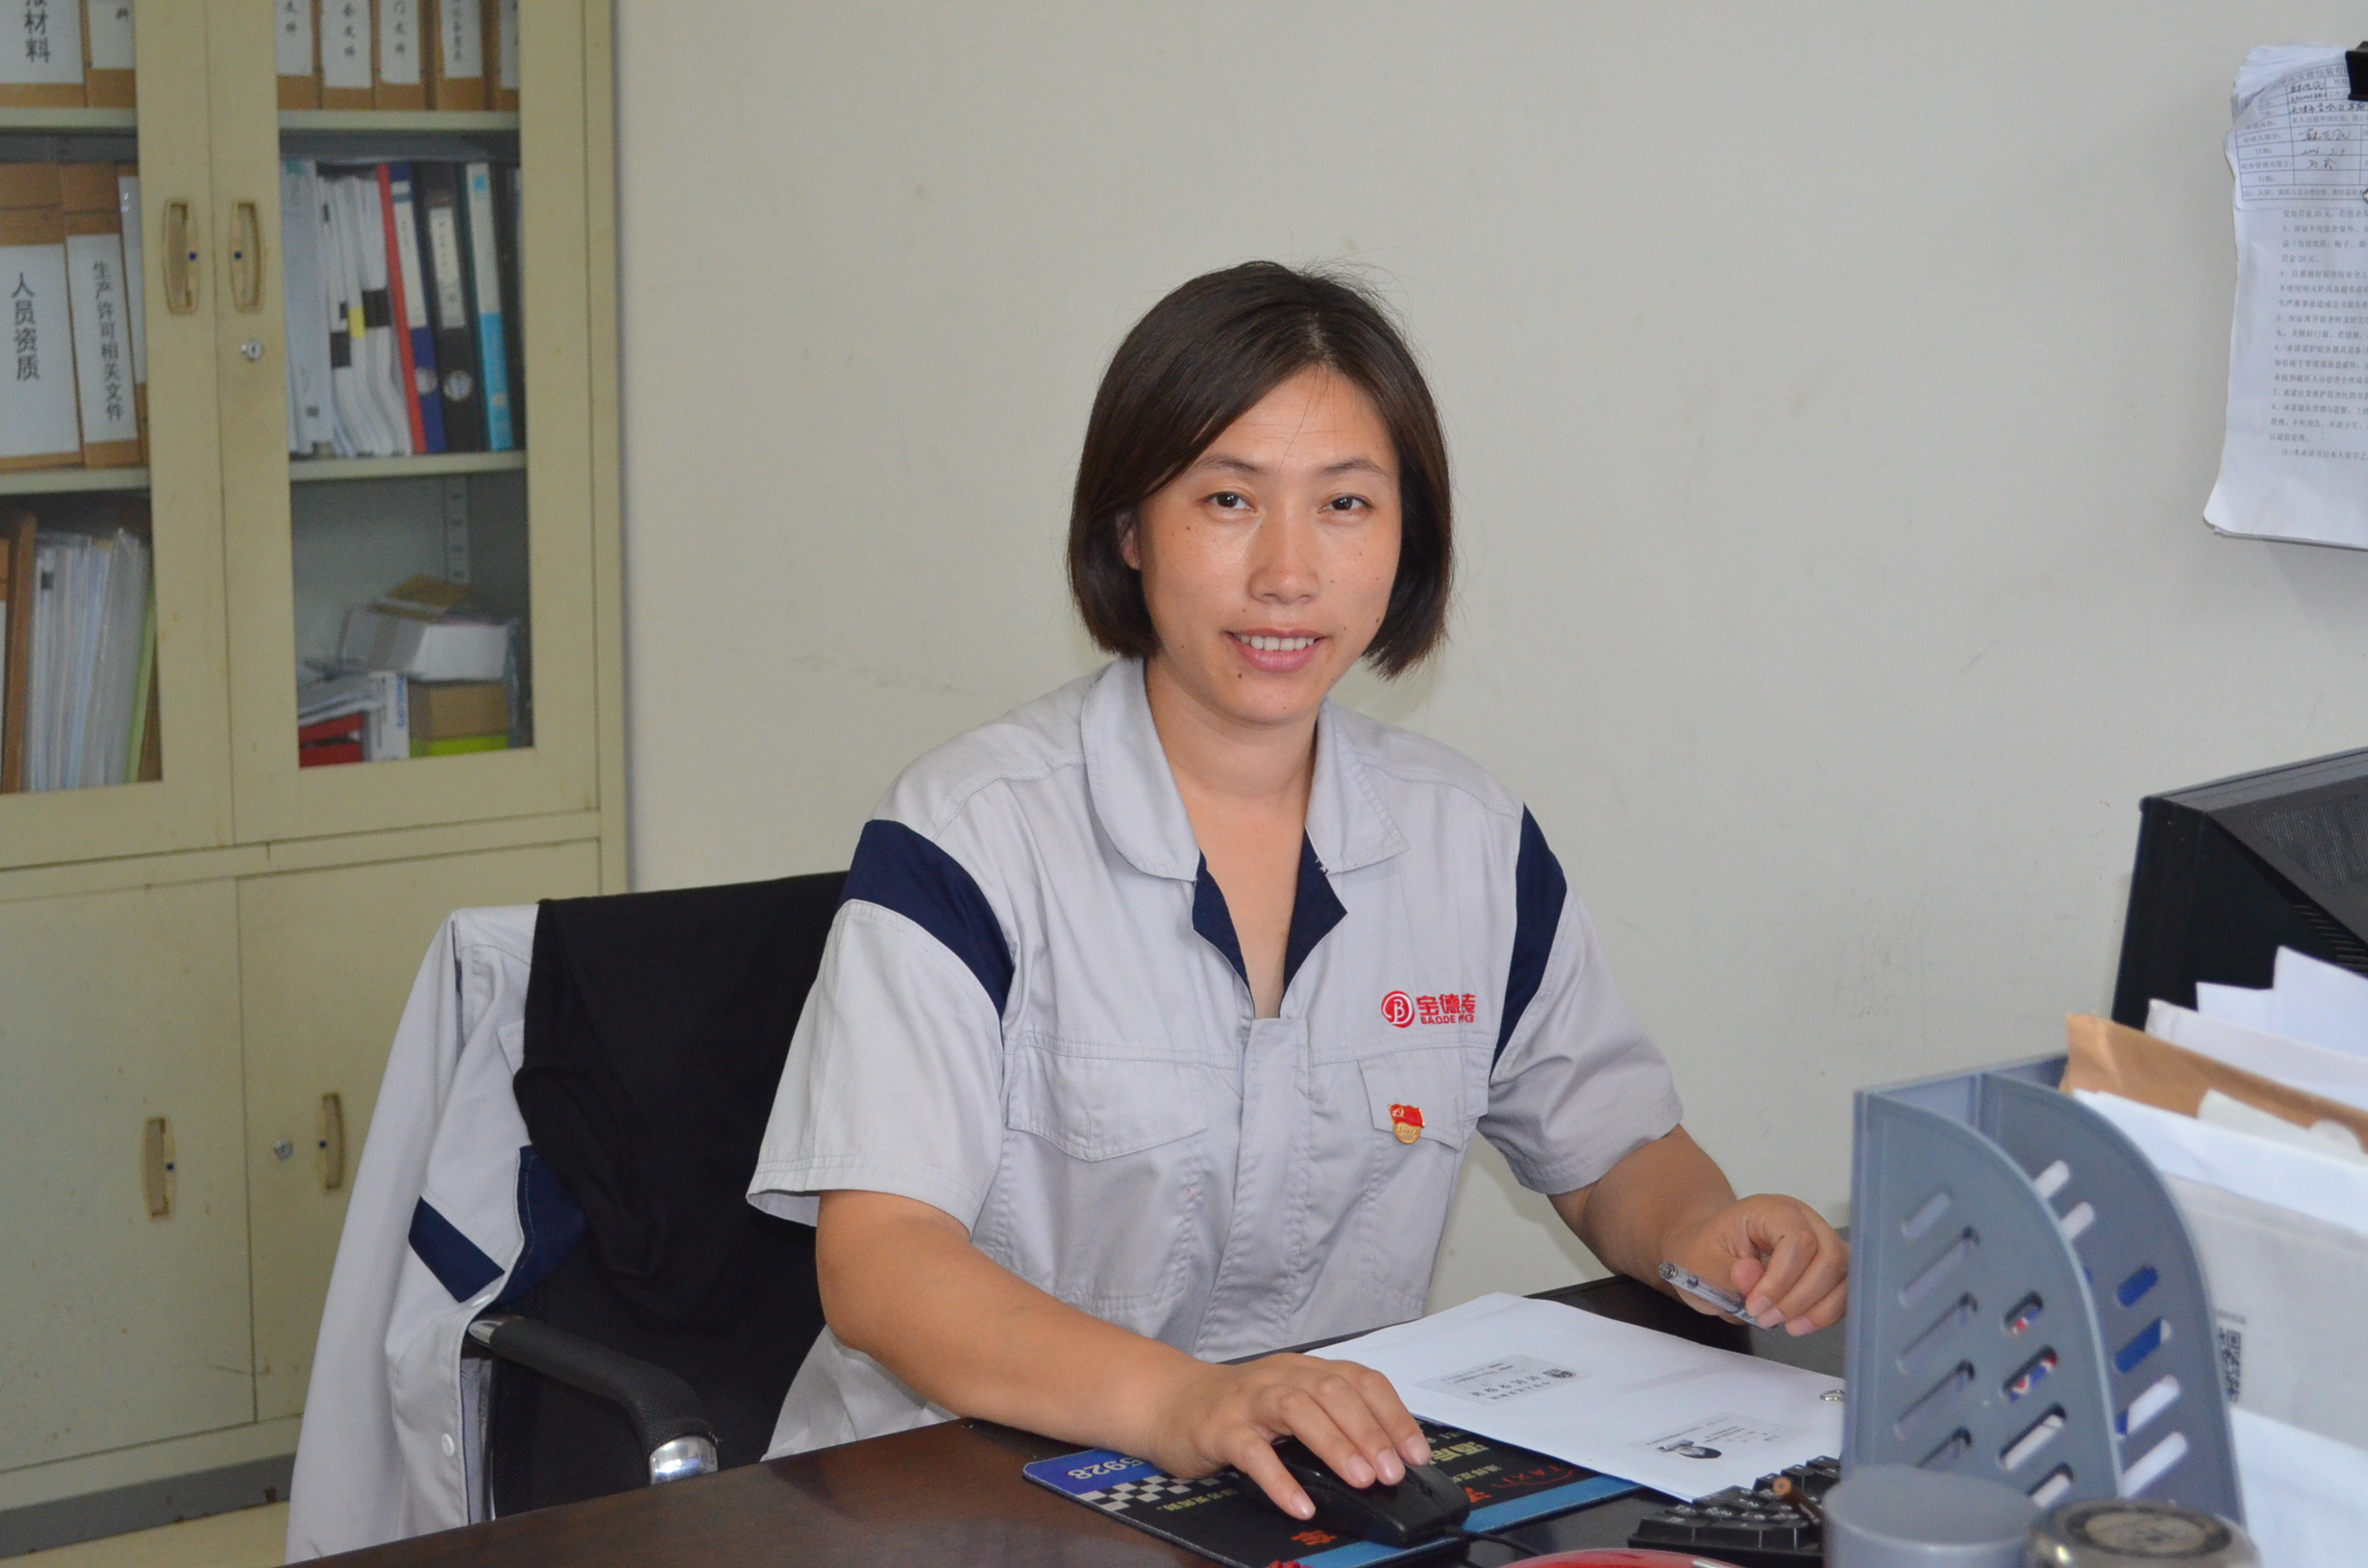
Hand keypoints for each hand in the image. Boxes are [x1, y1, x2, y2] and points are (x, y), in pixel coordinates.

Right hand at [1136, 1353, 1432, 1520]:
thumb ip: (1330, 1420)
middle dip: (1370, 1432)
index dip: (1393, 1415)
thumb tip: (1386, 1458)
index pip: (1360, 1380)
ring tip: (1361, 1479)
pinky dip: (1280, 1479)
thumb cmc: (1237, 1409)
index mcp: (1305, 1370)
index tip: (1417, 1453)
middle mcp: (1281, 1377)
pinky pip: (1253, 1452)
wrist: (1169, 1401)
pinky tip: (1300, 1504)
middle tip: (1392, 1471)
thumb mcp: (1289, 1403)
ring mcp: (1248, 1400)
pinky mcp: (1219, 1429)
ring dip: (1335, 1445)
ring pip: (1298, 1410)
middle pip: (1334, 1392)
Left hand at [1665, 1193, 1847, 1334]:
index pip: (1796, 1239)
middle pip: (1830, 1256)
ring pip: (1844, 1273)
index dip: (1781, 1279)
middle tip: (1767, 1319)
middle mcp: (1805, 1220)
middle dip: (1800, 1297)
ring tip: (1785, 1325)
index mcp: (1770, 1210)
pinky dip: (1827, 1311)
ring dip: (1818, 1307)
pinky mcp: (1830, 1265)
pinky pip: (1845, 1289)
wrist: (1712, 1251)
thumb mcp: (1699, 1263)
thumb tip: (1751, 1276)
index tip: (1755, 1306)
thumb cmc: (1706, 1253)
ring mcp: (1822, 1240)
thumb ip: (1724, 1272)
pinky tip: (1801, 1323)